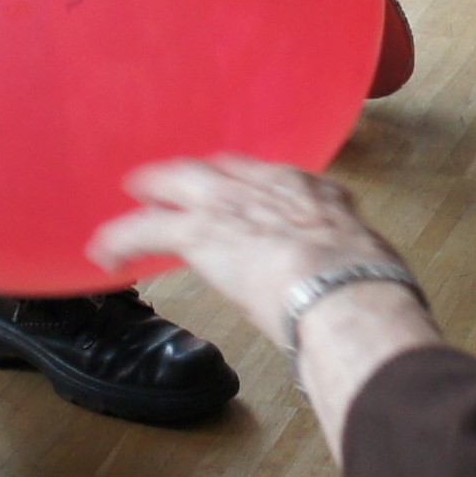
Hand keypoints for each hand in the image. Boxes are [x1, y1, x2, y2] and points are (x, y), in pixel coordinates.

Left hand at [92, 156, 442, 459]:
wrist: (351, 296)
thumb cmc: (373, 295)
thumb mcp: (372, 271)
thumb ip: (357, 274)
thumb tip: (370, 306)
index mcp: (316, 198)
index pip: (270, 177)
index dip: (244, 183)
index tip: (233, 191)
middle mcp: (270, 190)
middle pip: (217, 170)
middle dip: (191, 176)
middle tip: (167, 185)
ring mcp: (232, 207)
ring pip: (176, 187)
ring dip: (150, 197)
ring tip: (126, 210)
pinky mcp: (199, 232)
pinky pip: (146, 228)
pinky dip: (121, 238)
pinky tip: (102, 251)